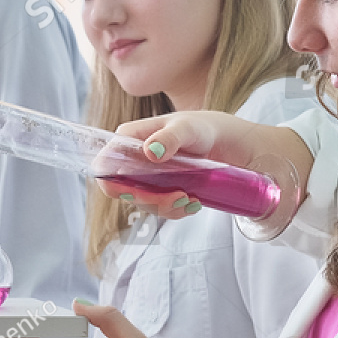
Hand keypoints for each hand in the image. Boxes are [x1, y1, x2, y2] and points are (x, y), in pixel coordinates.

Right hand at [98, 110, 283, 218]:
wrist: (232, 146)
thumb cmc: (208, 127)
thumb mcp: (190, 128)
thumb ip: (170, 138)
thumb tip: (150, 151)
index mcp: (130, 138)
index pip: (105, 162)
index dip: (110, 180)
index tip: (131, 192)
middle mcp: (133, 159)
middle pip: (122, 188)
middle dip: (147, 199)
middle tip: (177, 197)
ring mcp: (146, 177)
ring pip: (142, 202)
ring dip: (165, 207)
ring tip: (190, 200)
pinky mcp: (161, 191)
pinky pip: (159, 208)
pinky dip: (176, 210)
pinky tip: (193, 202)